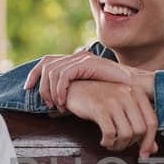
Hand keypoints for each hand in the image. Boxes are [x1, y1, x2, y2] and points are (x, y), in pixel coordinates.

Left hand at [25, 51, 153, 109]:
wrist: (137, 87)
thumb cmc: (116, 93)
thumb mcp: (90, 93)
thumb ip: (74, 94)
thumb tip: (56, 107)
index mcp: (76, 61)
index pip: (48, 61)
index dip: (34, 73)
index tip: (27, 88)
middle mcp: (77, 56)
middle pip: (46, 63)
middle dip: (39, 83)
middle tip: (45, 103)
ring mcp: (83, 58)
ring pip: (53, 70)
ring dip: (51, 90)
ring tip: (57, 105)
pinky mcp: (88, 63)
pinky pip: (65, 75)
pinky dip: (60, 89)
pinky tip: (63, 102)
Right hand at [63, 79, 160, 157]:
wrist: (76, 89)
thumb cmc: (100, 99)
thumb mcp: (122, 108)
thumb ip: (138, 125)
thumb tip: (152, 149)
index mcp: (137, 92)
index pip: (152, 121)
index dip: (149, 141)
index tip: (144, 153)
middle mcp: (127, 94)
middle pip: (140, 130)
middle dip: (131, 143)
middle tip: (121, 145)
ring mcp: (113, 100)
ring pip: (127, 133)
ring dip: (119, 145)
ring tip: (112, 143)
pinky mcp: (99, 108)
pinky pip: (110, 133)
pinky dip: (108, 142)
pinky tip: (104, 141)